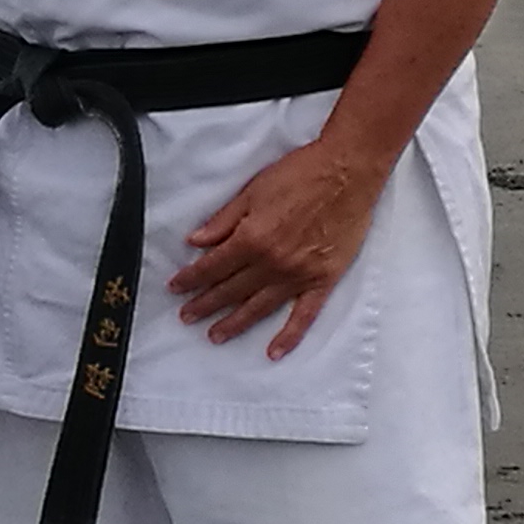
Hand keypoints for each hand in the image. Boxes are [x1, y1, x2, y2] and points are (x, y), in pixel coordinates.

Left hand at [172, 138, 390, 357]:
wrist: (348, 172)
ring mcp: (298, 275)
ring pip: (259, 306)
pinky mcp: (323, 280)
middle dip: (204, 304)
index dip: (190, 278)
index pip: (212, 266)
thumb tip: (195, 241)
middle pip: (230, 289)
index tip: (175, 288)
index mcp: (252, 238)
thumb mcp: (253, 191)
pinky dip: (289, 336)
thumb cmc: (302, 174)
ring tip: (215, 335)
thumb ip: (223, 220)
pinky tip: (274, 352)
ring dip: (234, 323)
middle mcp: (272, 262)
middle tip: (186, 317)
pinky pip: (304, 315)